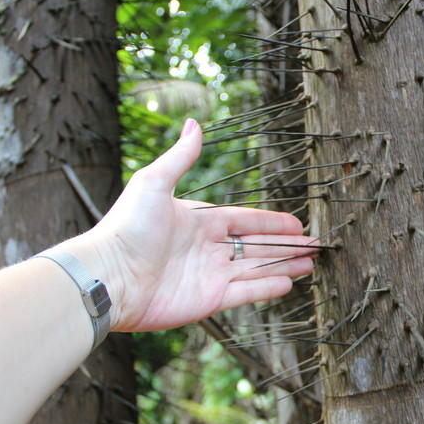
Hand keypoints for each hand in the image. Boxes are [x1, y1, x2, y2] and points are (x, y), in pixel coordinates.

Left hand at [75, 119, 315, 332]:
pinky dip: (267, 288)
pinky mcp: (207, 300)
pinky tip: (289, 283)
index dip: (273, 223)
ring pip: (257, 269)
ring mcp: (209, 276)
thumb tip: (194, 123)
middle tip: (315, 247)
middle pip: (257, 246)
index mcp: (199, 221)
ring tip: (311, 265)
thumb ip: (181, 157)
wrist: (108, 276)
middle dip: (286, 246)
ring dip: (284, 266)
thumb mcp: (153, 182)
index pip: (245, 220)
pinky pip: (245, 292)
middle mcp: (207, 249)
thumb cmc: (127, 228)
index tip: (297, 224)